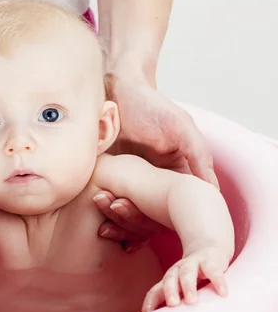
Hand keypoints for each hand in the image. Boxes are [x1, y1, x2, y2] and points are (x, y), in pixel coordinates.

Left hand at [94, 72, 219, 248]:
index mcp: (173, 179)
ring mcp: (126, 187)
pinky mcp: (103, 183)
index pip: (173, 212)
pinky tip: (98, 217)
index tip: (149, 216)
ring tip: (102, 202)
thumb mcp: (180, 127)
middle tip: (116, 206)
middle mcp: (151, 188)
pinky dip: (103, 216)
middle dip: (132, 220)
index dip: (161, 220)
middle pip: (147, 220)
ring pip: (126, 217)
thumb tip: (212, 191)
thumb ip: (199, 155)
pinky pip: (105, 207)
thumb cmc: (151, 105)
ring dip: (116, 220)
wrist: (114, 91)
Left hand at [141, 246, 229, 311]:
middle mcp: (177, 271)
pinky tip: (222, 292)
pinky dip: (217, 281)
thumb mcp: (184, 289)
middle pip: (169, 280)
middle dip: (169, 292)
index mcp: (168, 280)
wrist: (210, 250)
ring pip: (187, 273)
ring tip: (192, 301)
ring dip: (188, 286)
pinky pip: (213, 270)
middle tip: (172, 304)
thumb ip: (179, 303)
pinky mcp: (210, 261)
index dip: (150, 302)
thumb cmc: (195, 277)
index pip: (155, 291)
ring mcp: (193, 264)